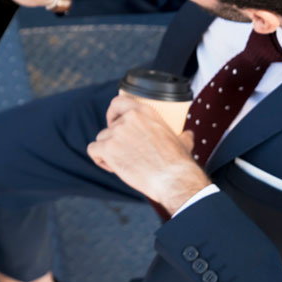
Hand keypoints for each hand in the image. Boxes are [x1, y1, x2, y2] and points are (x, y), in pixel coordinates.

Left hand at [87, 95, 210, 214]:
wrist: (173, 179)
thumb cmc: (178, 163)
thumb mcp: (182, 141)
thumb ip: (182, 135)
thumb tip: (188, 135)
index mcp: (144, 111)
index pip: (118, 102)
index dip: (112, 113)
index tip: (113, 123)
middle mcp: (129, 118)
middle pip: (109, 127)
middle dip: (114, 141)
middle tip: (125, 154)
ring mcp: (116, 133)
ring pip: (101, 139)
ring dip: (107, 152)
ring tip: (122, 164)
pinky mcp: (107, 149)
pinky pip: (93, 150)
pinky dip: (99, 160)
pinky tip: (112, 168)